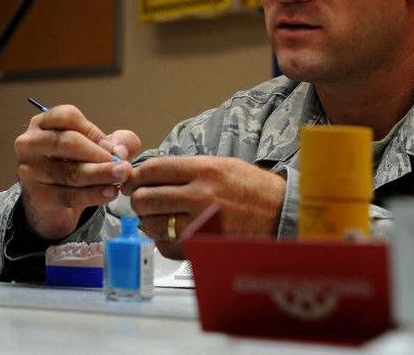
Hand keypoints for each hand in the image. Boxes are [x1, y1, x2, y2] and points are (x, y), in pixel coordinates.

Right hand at [15, 104, 140, 239]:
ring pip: (69, 171)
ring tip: (121, 176)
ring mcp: (29, 170)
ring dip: (100, 174)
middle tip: (122, 164)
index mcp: (42, 124)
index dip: (93, 131)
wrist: (50, 204)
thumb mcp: (94, 149)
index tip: (111, 146)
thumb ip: (116, 142)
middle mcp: (30, 143)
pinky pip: (68, 195)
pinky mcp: (36, 196)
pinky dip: (92, 194)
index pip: (67, 117)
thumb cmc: (71, 167)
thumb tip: (121, 150)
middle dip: (98, 154)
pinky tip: (109, 193)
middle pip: (67, 142)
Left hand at [121, 156, 285, 259]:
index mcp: (203, 170)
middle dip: (139, 200)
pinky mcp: (203, 248)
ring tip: (161, 217)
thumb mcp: (221, 165)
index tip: (131, 181)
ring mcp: (200, 225)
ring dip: (150, 222)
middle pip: (145, 198)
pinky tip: (174, 233)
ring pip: (152, 225)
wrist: (282, 214)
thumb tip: (150, 174)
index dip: (135, 176)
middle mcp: (199, 196)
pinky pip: (166, 247)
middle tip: (144, 201)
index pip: (152, 170)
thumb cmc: (253, 189)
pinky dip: (164, 240)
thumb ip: (185, 169)